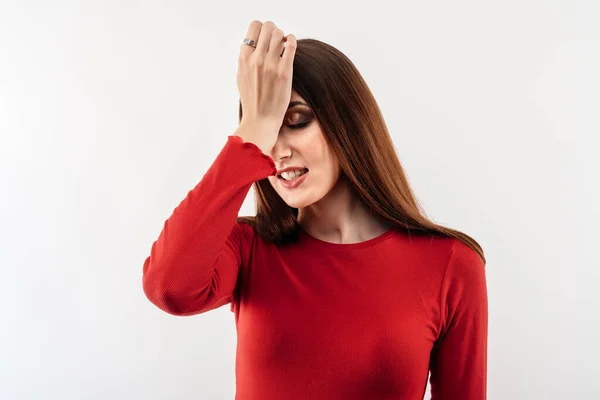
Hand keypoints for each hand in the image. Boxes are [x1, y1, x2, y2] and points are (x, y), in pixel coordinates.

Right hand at [235, 20, 296, 152]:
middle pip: (268, 26)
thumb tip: (251, 45)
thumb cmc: (252, 100)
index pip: (254, 27)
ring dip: (283, 36)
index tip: (266, 37)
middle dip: (274, 30)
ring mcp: (271, 65)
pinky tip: (291, 44)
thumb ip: (246, 59)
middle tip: (276, 40)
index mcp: (244, 59)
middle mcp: (256, 59)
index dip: (262, 28)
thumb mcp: (241, 77)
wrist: (261, 120)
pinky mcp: (284, 72)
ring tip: (284, 45)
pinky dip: (292, 40)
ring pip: (279, 34)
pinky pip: (291, 45)